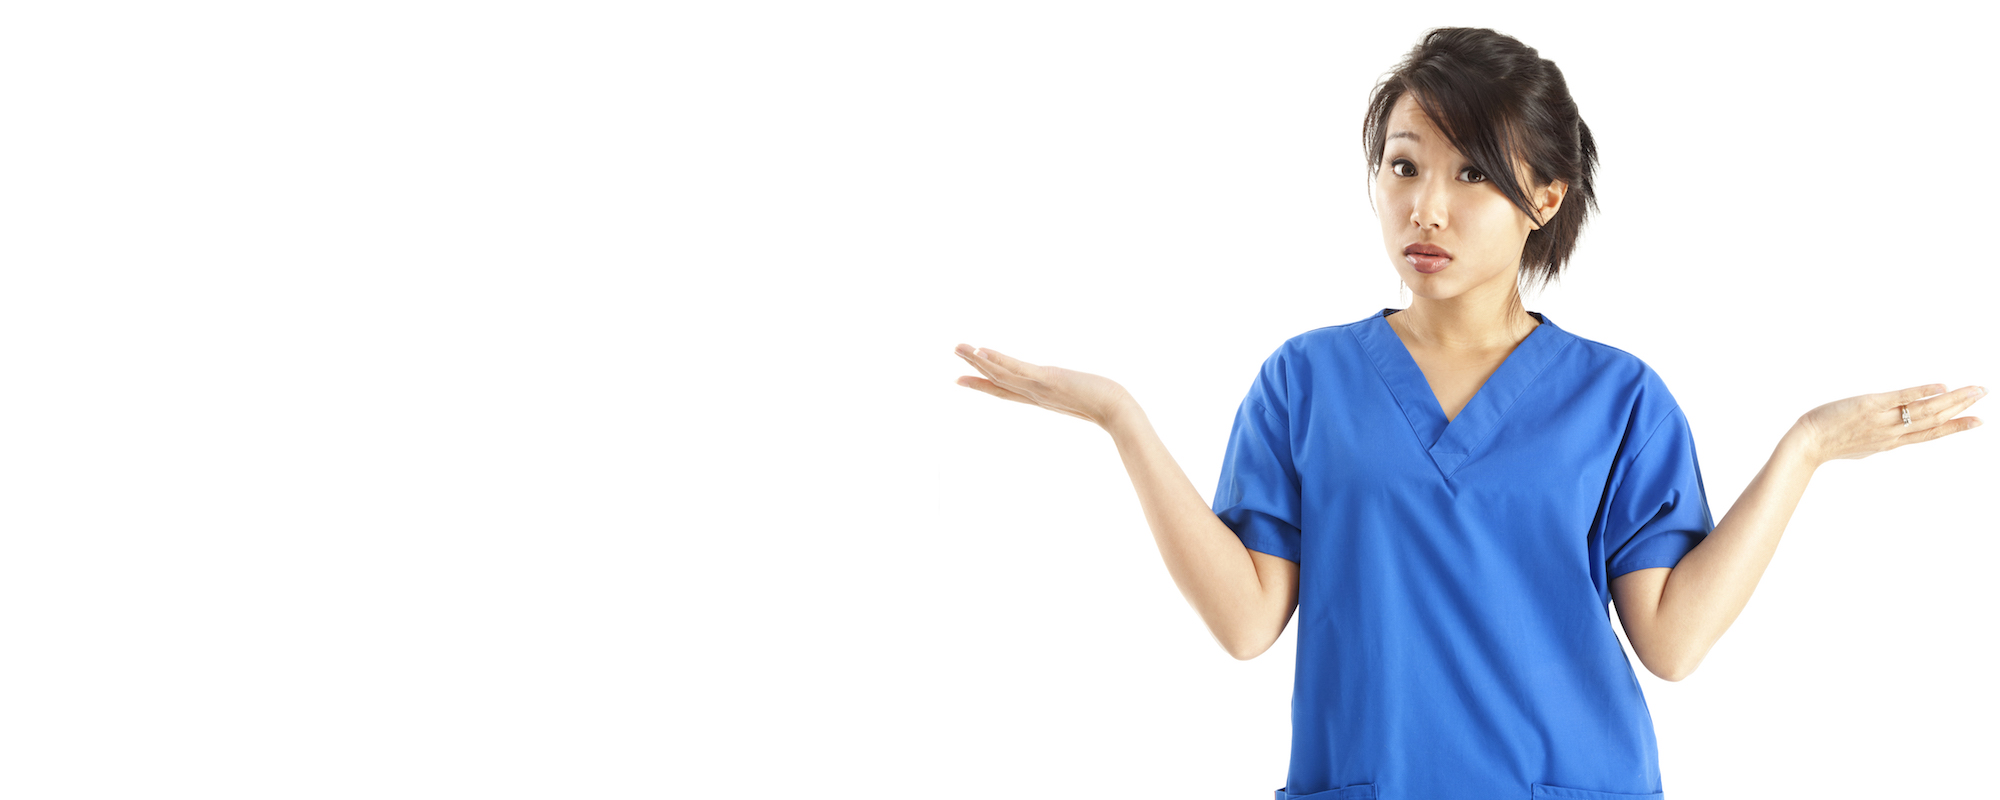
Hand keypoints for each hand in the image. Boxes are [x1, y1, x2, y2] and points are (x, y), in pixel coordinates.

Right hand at [953, 343, 1133, 427]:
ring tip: (959, 347)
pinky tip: (982, 351)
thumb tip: (1077, 388)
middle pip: (998, 381)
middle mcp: (1035, 394)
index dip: (983, 385)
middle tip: (954, 353)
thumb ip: (1075, 393)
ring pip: (1001, 373)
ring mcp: (1038, 388)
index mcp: (1040, 397)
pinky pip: (1016, 369)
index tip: (961, 379)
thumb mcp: (1084, 396)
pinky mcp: (1046, 380)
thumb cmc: (1108, 405)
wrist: (1117, 411)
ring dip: (978, 360)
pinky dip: (998, 361)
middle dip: (974, 369)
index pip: (1006, 390)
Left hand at [1794, 383, 1984, 464]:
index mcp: (1892, 441)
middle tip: (1984, 393)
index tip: (1979, 420)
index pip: (1931, 434)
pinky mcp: (1868, 406)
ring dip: (1952, 399)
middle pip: (1934, 420)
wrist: (1806, 443)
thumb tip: (1893, 435)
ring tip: (1973, 389)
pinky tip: (1939, 386)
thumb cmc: (1830, 442)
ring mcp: (1882, 419)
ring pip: (1924, 410)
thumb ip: (1882, 438)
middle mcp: (1892, 432)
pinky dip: (1920, 392)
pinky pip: (1899, 398)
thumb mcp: (1863, 446)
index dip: (1956, 427)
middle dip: (1962, 407)